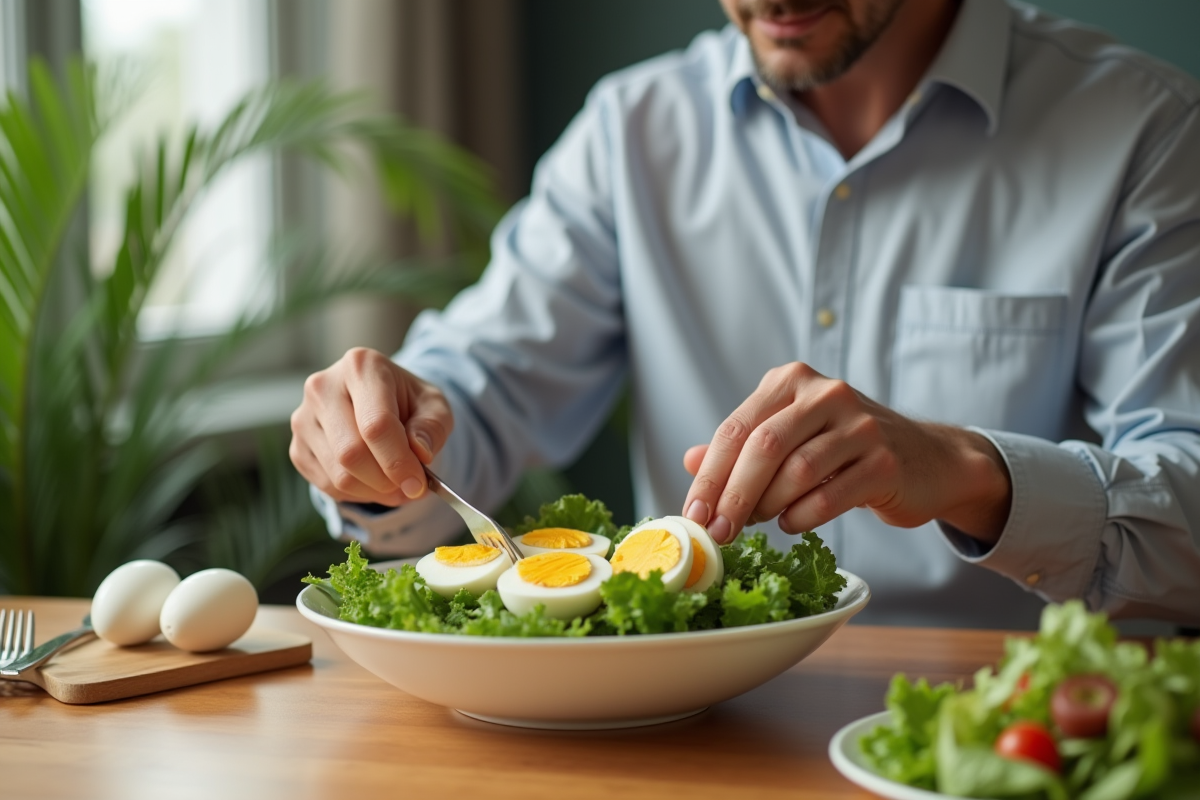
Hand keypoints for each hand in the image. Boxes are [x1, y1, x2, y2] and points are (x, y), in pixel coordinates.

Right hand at [289, 347, 452, 505]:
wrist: (381, 402)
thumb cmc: (409, 402)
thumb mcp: (434, 406)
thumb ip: (431, 428)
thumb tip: (420, 453)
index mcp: (361, 367)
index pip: (376, 424)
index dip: (398, 461)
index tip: (417, 483)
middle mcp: (323, 387)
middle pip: (351, 452)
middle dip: (385, 480)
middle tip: (409, 488)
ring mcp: (304, 417)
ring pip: (338, 474)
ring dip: (373, 491)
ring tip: (395, 484)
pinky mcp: (297, 446)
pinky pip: (325, 485)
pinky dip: (356, 493)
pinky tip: (373, 481)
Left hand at [680, 362, 1011, 543]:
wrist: (927, 460)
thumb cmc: (844, 450)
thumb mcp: (790, 437)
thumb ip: (741, 448)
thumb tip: (690, 461)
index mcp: (791, 381)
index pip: (737, 428)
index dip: (710, 476)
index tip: (693, 515)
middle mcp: (826, 393)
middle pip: (763, 447)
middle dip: (733, 496)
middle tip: (718, 532)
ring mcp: (860, 425)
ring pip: (797, 471)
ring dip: (769, 506)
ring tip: (760, 523)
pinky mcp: (885, 461)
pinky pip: (831, 495)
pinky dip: (803, 516)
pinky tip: (792, 524)